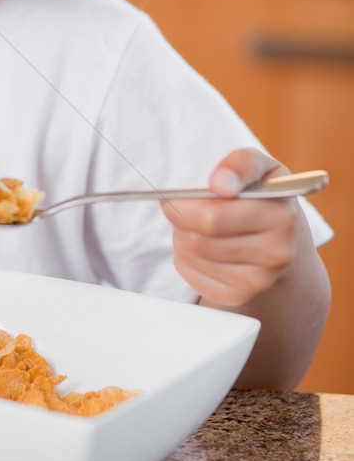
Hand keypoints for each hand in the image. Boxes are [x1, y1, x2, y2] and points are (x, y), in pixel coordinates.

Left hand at [160, 148, 298, 308]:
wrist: (285, 243)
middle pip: (197, 238)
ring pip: (191, 254)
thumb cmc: (264, 197)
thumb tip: (220, 183)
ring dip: (181, 235)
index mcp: (281, 217)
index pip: (213, 217)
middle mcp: (275, 253)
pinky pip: (190, 273)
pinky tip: (202, 245)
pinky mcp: (237, 296)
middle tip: (179, 206)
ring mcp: (258, 280)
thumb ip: (240, 164)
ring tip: (197, 223)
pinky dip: (185, 257)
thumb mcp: (261, 168)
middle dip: (179, 219)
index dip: (184, 206)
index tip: (176, 197)